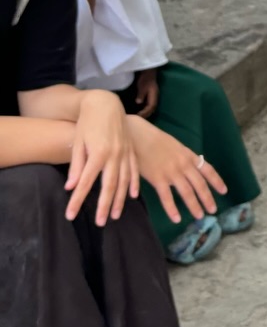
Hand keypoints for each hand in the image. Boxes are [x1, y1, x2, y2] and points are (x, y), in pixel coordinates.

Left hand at [66, 89, 138, 223]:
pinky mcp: (131, 150)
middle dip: (104, 206)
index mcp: (98, 153)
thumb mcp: (78, 142)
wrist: (105, 104)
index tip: (70, 215)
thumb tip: (71, 187)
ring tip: (115, 215)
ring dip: (120, 199)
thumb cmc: (87, 123)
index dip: (77, 200)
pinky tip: (132, 195)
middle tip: (100, 223)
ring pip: (124, 181)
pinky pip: (134, 170)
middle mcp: (114, 155)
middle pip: (110, 185)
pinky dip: (134, 184)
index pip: (86, 182)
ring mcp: (125, 152)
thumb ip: (76, 166)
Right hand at [127, 116, 227, 223]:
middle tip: (213, 211)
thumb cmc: (156, 140)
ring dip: (194, 206)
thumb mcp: (176, 146)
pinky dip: (172, 209)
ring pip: (186, 192)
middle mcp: (183, 165)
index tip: (224, 191)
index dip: (216, 181)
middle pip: (199, 184)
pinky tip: (176, 219)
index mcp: (189, 156)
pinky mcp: (157, 179)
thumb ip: (185, 158)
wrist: (139, 136)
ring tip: (200, 216)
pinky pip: (166, 197)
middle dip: (207, 198)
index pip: (207, 170)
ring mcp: (171, 172)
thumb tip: (194, 168)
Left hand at [134, 67, 159, 118]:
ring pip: (151, 108)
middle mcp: (155, 98)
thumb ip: (141, 94)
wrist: (148, 72)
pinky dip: (145, 109)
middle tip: (138, 119)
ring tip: (139, 117)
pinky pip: (149, 105)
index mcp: (154, 96)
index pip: (151, 107)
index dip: (145, 112)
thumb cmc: (145, 79)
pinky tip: (140, 111)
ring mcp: (153, 97)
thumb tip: (138, 102)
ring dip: (146, 113)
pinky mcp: (150, 96)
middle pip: (152, 109)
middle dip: (146, 114)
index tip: (138, 116)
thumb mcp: (142, 86)